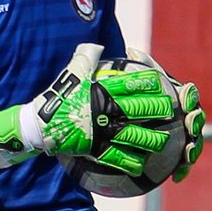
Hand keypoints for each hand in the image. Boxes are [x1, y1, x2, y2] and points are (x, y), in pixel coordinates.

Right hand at [0, 44, 176, 174]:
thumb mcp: (71, 72)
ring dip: (150, 139)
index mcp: (102, 90)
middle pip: (138, 109)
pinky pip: (116, 156)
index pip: (130, 83)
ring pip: (133, 135)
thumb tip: (98, 45)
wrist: (39, 123)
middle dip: (157, 109)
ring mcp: (101, 130)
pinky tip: (142, 165)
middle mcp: (105, 110)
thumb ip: (86, 57)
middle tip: (172, 111)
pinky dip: (130, 161)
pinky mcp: (95, 148)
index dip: (148, 82)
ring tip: (163, 141)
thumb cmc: (57, 95)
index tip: (162, 82)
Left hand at [125, 49, 204, 181]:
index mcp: (180, 98)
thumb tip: (131, 51)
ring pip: (195, 143)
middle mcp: (186, 117)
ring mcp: (184, 137)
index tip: (185, 97)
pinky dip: (182, 170)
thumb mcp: (136, 81)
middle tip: (190, 124)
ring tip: (188, 155)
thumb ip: (139, 67)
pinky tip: (176, 178)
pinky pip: (183, 164)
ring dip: (194, 149)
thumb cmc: (138, 99)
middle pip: (197, 120)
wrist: (133, 120)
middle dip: (196, 122)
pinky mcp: (177, 156)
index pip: (189, 95)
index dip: (190, 96)